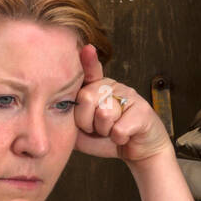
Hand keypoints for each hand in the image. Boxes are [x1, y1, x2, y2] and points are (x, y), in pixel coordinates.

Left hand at [72, 43, 171, 163]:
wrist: (136, 151)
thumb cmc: (106, 139)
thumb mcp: (81, 131)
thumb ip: (69, 119)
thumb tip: (57, 109)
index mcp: (96, 88)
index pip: (90, 71)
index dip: (88, 61)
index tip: (87, 48)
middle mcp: (112, 86)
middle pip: (87, 98)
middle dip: (87, 123)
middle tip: (98, 129)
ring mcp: (129, 95)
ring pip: (104, 115)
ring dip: (105, 132)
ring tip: (112, 131)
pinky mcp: (143, 110)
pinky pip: (119, 128)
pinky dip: (118, 139)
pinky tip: (125, 136)